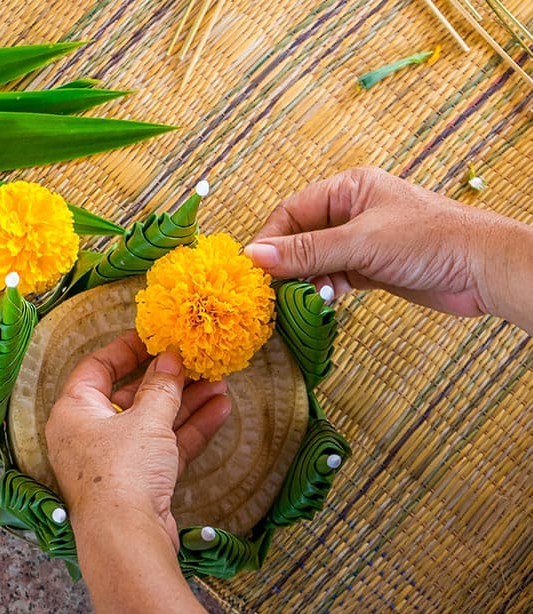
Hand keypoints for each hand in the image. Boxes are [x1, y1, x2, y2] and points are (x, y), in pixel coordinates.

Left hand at [44, 330, 230, 549]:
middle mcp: (89, 434)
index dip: (126, 349)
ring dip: (185, 402)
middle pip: (129, 396)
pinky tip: (220, 410)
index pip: (96, 368)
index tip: (154, 336)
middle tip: (195, 360)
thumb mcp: (146, 420)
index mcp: (74, 412)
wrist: (127, 539)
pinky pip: (164, 447)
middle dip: (166, 379)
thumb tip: (170, 359)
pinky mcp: (139, 482)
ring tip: (219, 382)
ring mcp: (115, 459)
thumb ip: (162, 386)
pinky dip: (189, 429)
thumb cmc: (123, 472)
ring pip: (152, 422)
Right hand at [243, 166, 532, 329]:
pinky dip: (324, 290)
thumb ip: (306, 251)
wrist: (484, 269)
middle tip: (272, 291)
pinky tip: (325, 301)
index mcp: (348, 189)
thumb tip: (254, 257)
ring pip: (315, 261)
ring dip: (307, 281)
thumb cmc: (429, 240)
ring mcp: (361, 241)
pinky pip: (333, 277)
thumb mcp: (361, 243)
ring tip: (304, 299)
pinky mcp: (371, 268)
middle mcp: (352, 211)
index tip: (253, 269)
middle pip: (300, 238)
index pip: (292, 212)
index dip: (270, 240)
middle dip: (287, 264)